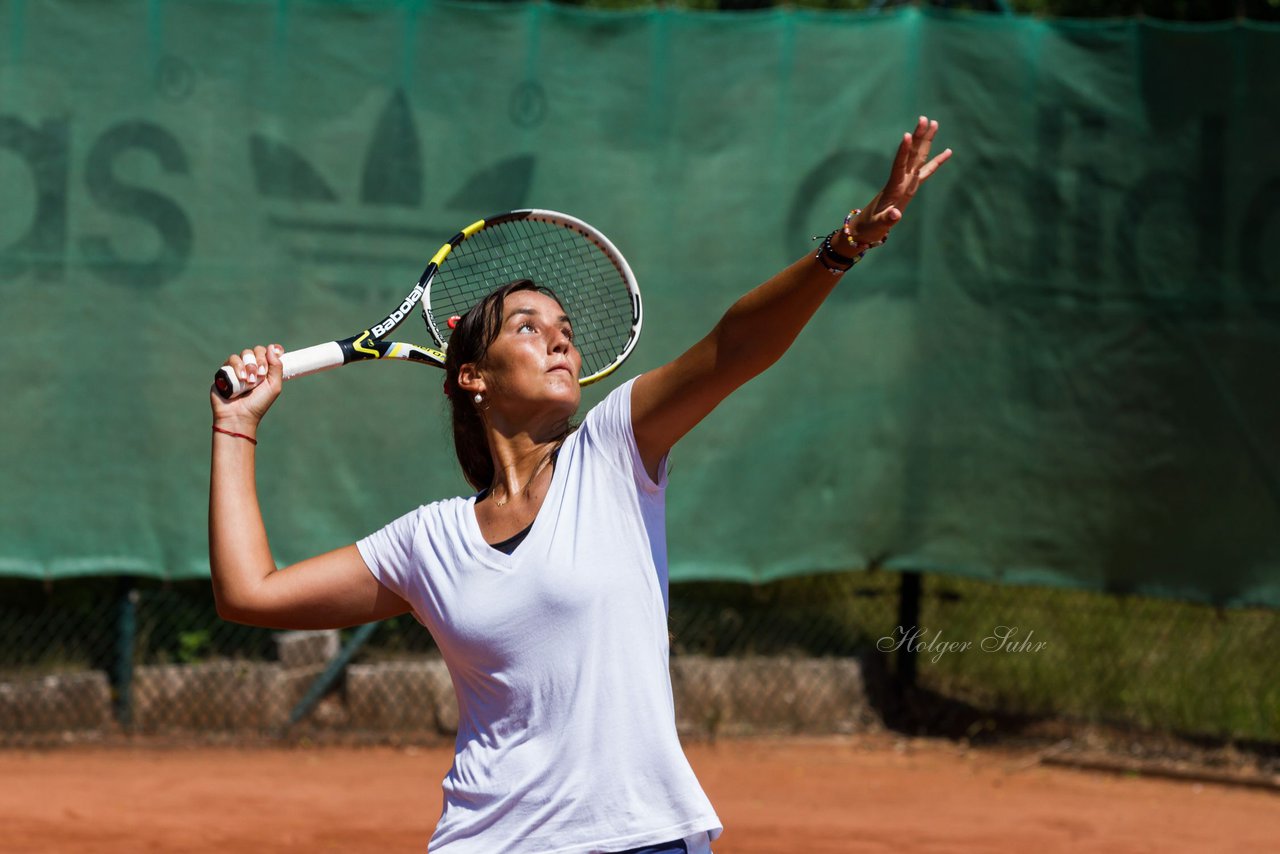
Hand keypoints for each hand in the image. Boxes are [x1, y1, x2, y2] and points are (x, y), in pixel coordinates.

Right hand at [210, 344, 284, 430]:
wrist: (239, 415)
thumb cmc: (258, 404)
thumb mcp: (274, 386)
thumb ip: (277, 367)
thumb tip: (271, 347)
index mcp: (265, 370)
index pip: (269, 352)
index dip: (273, 349)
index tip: (277, 351)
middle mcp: (252, 367)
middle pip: (257, 350)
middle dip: (261, 360)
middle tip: (261, 375)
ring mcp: (238, 368)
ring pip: (245, 353)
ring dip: (249, 366)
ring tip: (250, 381)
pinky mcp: (225, 371)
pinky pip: (232, 359)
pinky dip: (238, 367)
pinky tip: (241, 379)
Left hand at [846, 116, 951, 245]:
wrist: (866, 228)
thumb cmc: (871, 227)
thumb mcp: (879, 225)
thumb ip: (888, 219)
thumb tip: (896, 215)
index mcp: (894, 187)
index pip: (899, 165)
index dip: (903, 151)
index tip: (907, 135)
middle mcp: (901, 180)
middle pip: (911, 155)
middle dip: (918, 137)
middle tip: (924, 119)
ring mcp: (907, 181)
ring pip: (919, 157)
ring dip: (925, 140)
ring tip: (933, 123)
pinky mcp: (911, 186)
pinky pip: (927, 170)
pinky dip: (937, 161)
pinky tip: (948, 151)